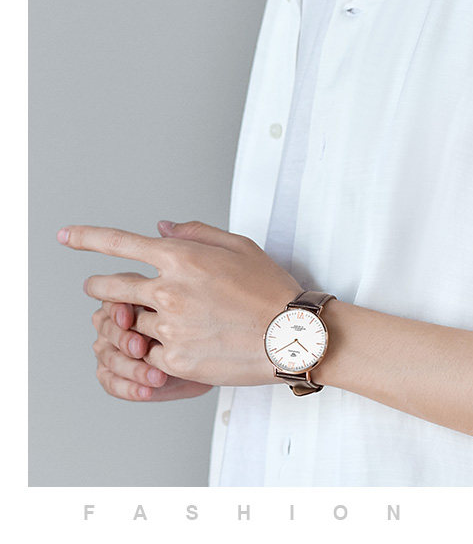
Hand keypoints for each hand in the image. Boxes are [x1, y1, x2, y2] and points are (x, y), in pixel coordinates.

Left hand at [60, 220, 301, 386]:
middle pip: (109, 288)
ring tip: (168, 321)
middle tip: (104, 290)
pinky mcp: (175, 361)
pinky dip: (157, 347)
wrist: (290, 334)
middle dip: (100, 288)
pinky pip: (149, 352)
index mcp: (180, 257)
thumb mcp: (237, 246)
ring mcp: (169, 328)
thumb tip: (161, 227)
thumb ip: (194, 233)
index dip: (86, 238)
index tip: (65, 236)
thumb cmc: (268, 287)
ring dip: (137, 321)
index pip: (120, 243)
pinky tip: (187, 342)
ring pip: (130, 323)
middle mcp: (168, 291)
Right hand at [92, 295, 212, 401]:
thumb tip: (156, 301)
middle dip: (123, 339)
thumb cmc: (193, 327)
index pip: (111, 301)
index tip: (128, 319)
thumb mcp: (184, 312)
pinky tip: (146, 390)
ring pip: (110, 358)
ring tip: (156, 375)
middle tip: (141, 348)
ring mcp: (109, 349)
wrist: (202, 355)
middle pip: (108, 330)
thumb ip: (165, 302)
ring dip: (132, 368)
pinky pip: (112, 383)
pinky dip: (129, 388)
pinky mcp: (111, 375)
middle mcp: (112, 323)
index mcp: (125, 300)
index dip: (116, 310)